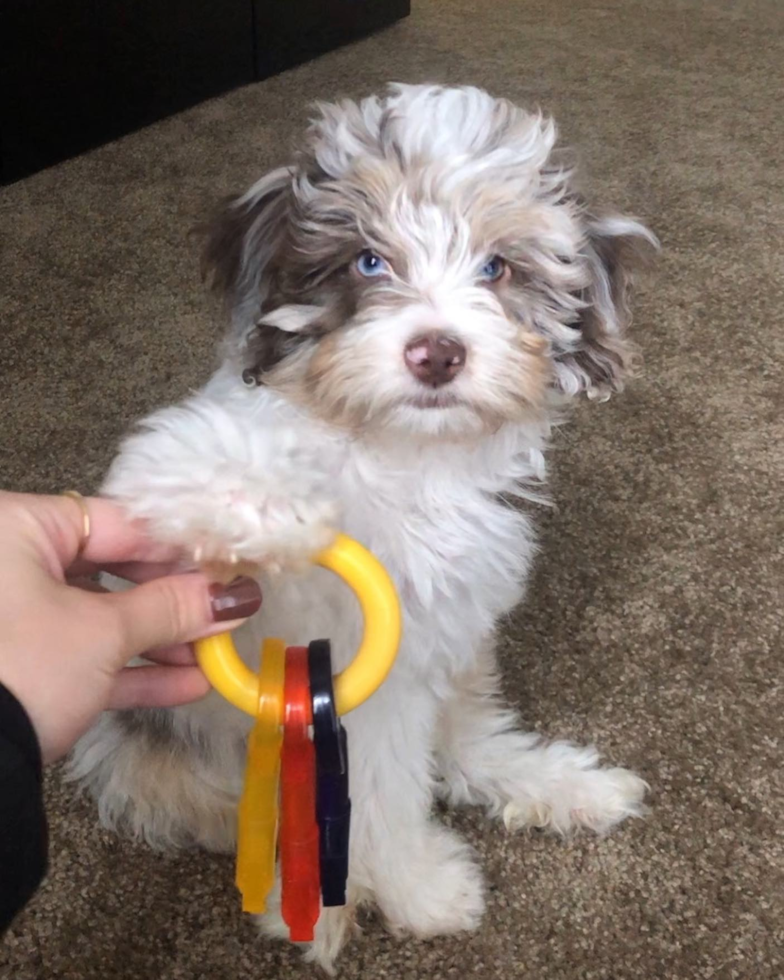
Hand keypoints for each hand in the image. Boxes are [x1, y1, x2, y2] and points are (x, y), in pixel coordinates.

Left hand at [0, 491, 261, 762]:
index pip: (118, 523)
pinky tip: (185, 685)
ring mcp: (10, 619)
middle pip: (111, 570)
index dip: (179, 549)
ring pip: (97, 617)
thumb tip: (237, 596)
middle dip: (172, 603)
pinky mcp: (16, 666)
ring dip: (158, 640)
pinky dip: (127, 670)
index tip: (227, 569)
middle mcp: (8, 565)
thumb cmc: (24, 668)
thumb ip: (173, 608)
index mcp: (17, 529)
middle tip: (222, 615)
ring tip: (213, 659)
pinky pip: (79, 655)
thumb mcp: (105, 633)